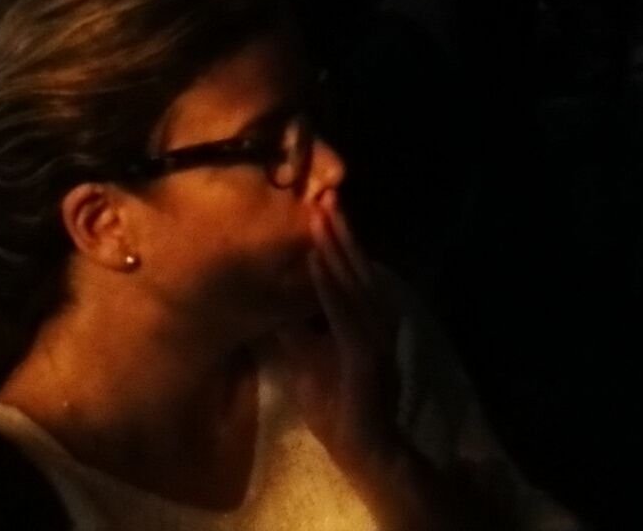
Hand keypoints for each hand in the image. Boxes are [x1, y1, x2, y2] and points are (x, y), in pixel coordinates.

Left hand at [282, 193, 421, 505]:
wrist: (364, 449)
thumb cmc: (336, 408)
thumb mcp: (305, 361)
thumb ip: (293, 330)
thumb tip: (267, 300)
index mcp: (364, 319)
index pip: (351, 272)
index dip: (338, 239)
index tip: (320, 207)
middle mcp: (374, 319)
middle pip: (355, 266)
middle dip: (338, 230)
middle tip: (321, 192)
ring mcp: (373, 335)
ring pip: (352, 281)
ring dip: (335, 246)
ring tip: (318, 214)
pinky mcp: (365, 353)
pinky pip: (343, 311)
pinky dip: (328, 284)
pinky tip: (314, 259)